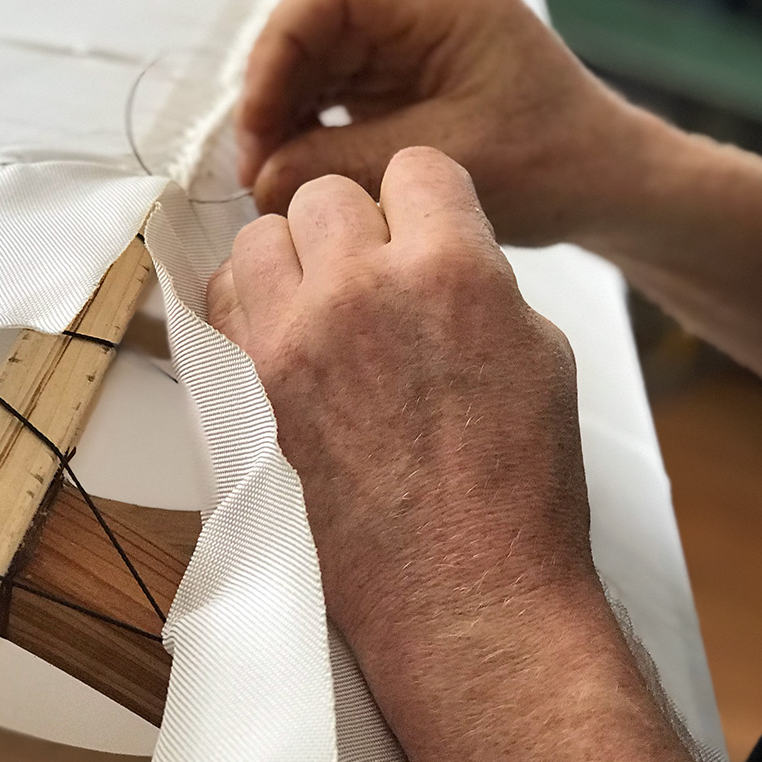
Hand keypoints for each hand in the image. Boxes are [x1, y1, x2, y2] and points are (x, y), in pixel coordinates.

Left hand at [207, 147, 592, 650]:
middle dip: (354, 225)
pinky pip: (222, 303)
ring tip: (321, 304)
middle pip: (326, 195)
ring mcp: (295, 341)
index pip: (414, 167)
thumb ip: (476, 281)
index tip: (419, 224)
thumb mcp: (539, 353)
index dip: (422, 196)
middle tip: (373, 275)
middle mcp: (364, 292)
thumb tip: (429, 255)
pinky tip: (284, 336)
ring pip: (259, 236)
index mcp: (452, 271)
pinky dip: (250, 305)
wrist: (464, 594)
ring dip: (291, 259)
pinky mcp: (251, 390)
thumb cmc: (517, 489)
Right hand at [237, 0, 658, 246]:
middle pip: (312, 20)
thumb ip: (344, 163)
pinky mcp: (406, 72)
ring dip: (287, 112)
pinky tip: (300, 167)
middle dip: (274, 90)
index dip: (275, 55)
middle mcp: (423, 3)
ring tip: (272, 175)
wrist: (607, 182)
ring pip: (317, 54)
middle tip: (255, 163)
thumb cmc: (554, 164)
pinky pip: (338, 84)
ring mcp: (412, 35)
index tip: (256, 127)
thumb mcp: (444, 164)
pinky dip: (312, 125)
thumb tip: (260, 178)